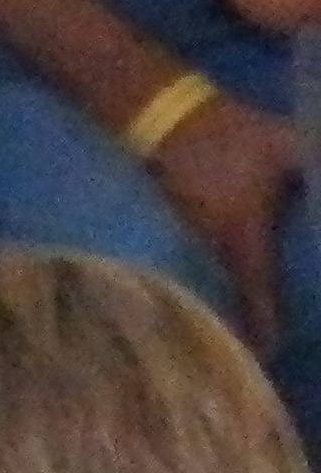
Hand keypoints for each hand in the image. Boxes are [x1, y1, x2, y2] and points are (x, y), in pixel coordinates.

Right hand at [149, 97, 307, 353]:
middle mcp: (217, 248)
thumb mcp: (287, 146)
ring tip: (256, 329)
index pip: (257, 291)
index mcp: (243, 235)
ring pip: (224, 284)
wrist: (166, 119)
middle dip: (251, 325)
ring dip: (239, 305)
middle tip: (269, 350)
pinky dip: (231, 281)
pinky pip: (215, 265)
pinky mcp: (192, 228)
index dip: (265, 326)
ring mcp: (199, 240)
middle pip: (237, 299)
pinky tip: (243, 282)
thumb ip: (318, 166)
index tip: (273, 353)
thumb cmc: (229, 138)